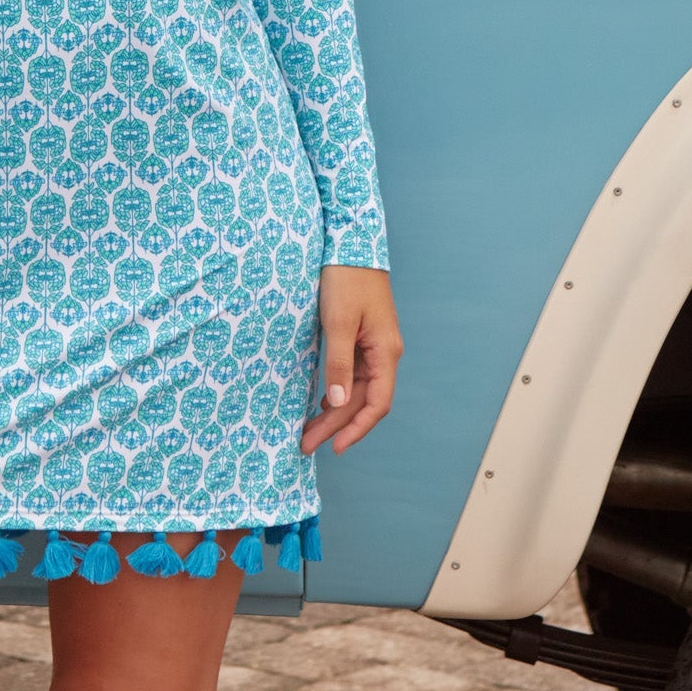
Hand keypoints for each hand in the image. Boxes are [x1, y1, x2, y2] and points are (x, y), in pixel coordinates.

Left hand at [300, 265, 401, 457]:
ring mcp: (374, 343)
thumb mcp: (337, 322)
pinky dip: (339, 390)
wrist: (351, 242)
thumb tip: (337, 404)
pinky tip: (324, 399)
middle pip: (363, 400)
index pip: (376, 404)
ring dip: (336, 410)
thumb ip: (338, 363)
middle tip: (306, 443)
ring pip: (358, 388)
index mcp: (384, 352)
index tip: (334, 448)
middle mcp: (384, 352)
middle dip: (337, 425)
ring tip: (310, 429)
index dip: (356, 430)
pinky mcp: (363, 335)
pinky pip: (354, 372)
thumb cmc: (345, 278)